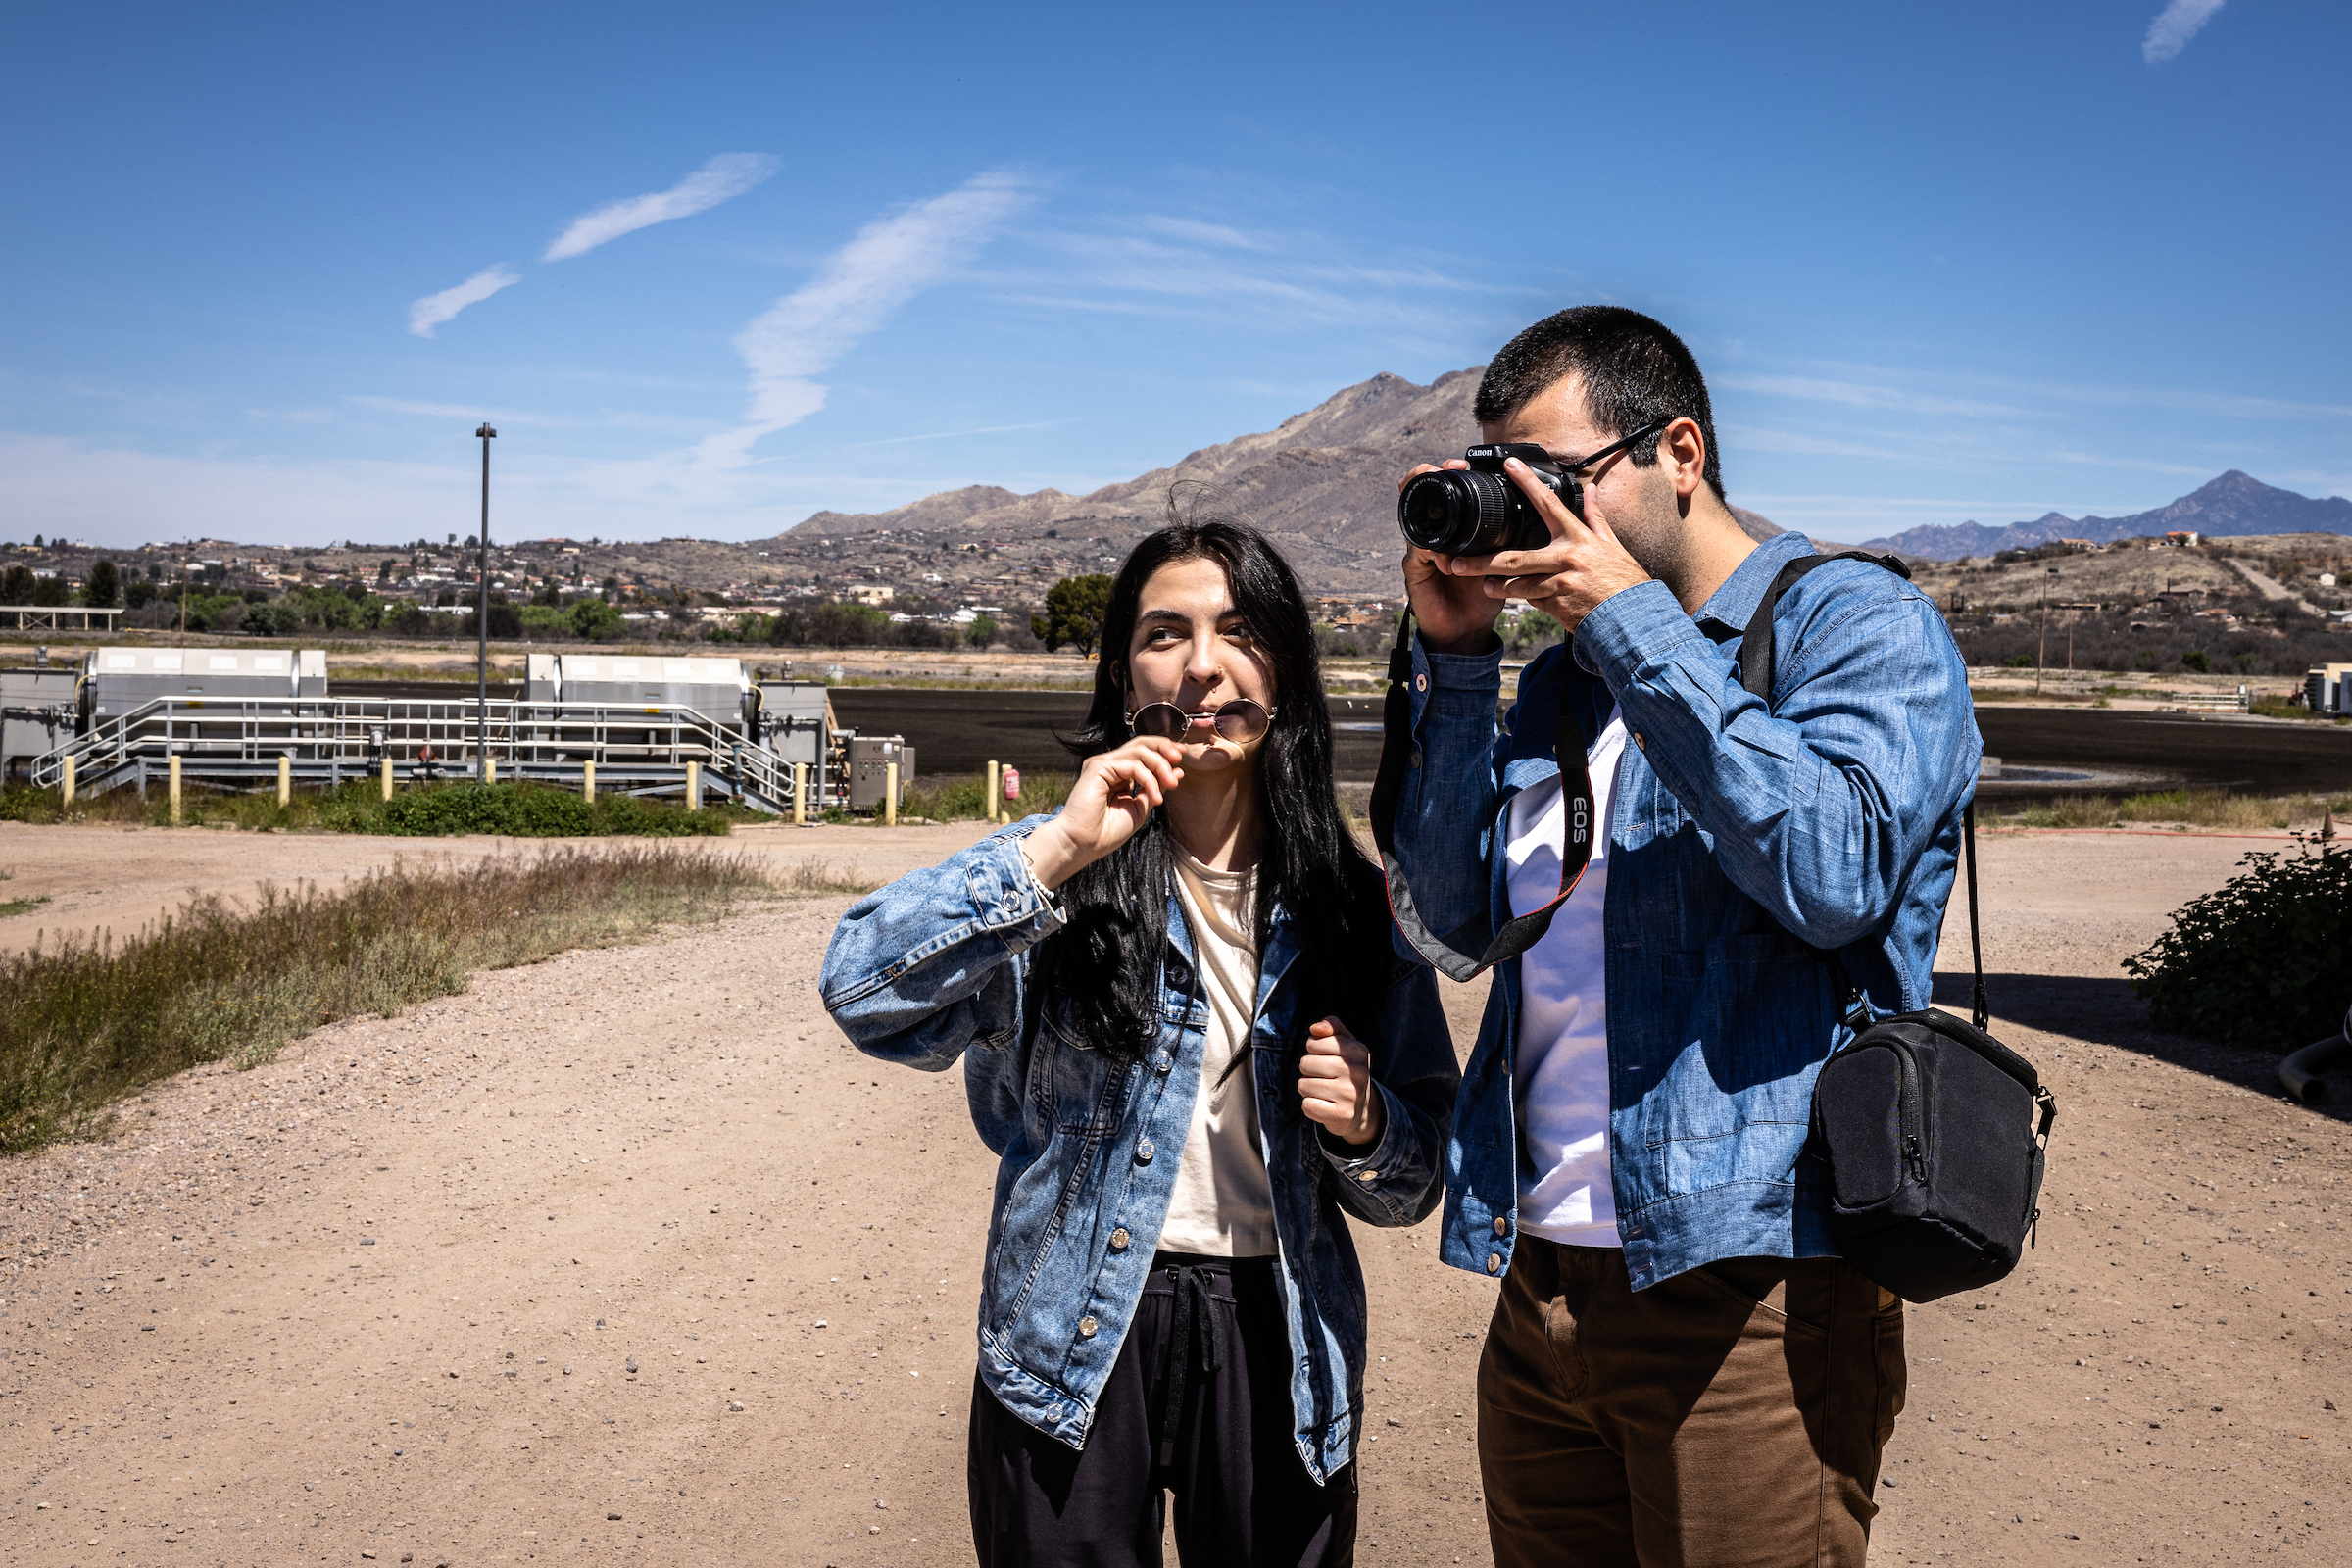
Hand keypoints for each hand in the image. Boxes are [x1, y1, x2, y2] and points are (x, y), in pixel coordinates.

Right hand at [1018, 736, 1186, 890]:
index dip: (1163, 750)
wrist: (1083, 845)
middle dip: (1164, 747)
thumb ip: (1155, 788)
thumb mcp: (1139, 808)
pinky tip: (1155, 797)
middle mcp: (1109, 765)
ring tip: (1172, 783)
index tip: (1182, 758)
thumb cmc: (1106, 832)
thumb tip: (1177, 772)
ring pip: (1139, 751)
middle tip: (1180, 757)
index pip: (1143, 752)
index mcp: (1118, 774)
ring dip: (1160, 765)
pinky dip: (1149, 779)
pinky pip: (1132, 765)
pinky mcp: (1098, 767)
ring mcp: (1103, 764)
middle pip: (1141, 743)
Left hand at [1297, 1016, 1384, 1150]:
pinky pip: (1307, 1105)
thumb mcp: (1344, 1044)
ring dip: (1308, 1089)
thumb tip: (1315, 1028)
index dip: (1312, 1050)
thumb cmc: (1346, 1070)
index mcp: (1358, 1051)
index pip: (1313, 1043)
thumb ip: (1332, 1026)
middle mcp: (1357, 1072)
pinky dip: (1310, 1106)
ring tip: (1324, 1091)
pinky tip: (1324, 1105)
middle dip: (1308, 1070)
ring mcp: (1350, 1095)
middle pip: (1306, 1063)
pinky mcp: (1341, 1115)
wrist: (1361, 1110)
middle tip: (1323, 1077)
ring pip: (1304, 1085)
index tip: (1325, 1057)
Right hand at [1398, 459, 1504, 654]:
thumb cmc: (1483, 596)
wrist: (1467, 630)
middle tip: (1445, 467)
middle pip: (1420, 498)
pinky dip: (1425, 549)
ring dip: (1425, 508)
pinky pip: (1414, 555)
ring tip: (1436, 500)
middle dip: (1427, 477)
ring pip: (1413, 522)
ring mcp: (1421, 553)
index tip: (1463, 462)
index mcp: (1455, 532)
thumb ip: (1513, 539)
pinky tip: (1437, 548)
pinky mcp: (1415, 573)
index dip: (1447, 473)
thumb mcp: (1503, 562)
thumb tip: (1541, 513)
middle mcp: (1434, 537)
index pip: (1445, 494)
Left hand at [1442, 457, 1651, 633]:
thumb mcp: (1611, 545)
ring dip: (1497, 586)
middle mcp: (1566, 557)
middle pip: (1515, 557)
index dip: (1527, 482)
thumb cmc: (1623, 580)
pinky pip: (1532, 601)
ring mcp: (1560, 583)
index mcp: (1578, 537)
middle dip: (1482, 562)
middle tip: (1456, 562)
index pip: (1549, 502)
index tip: (1508, 464)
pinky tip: (1520, 598)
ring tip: (1483, 585)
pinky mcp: (1557, 606)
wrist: (1634, 617)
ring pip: (1518, 584)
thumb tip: (1591, 491)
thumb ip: (1595, 517)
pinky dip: (1526, 599)